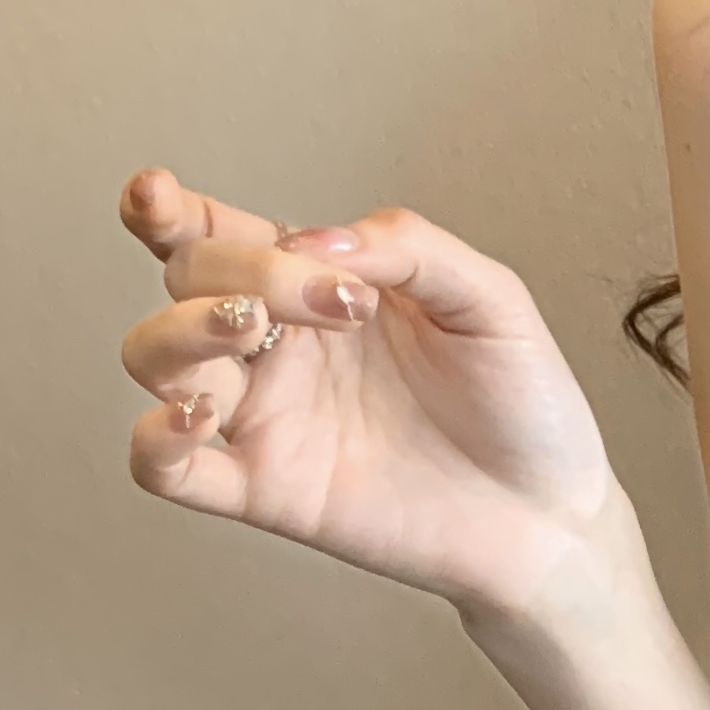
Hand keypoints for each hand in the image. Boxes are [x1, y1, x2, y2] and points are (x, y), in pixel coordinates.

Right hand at [117, 169, 619, 615]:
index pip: (217, 235)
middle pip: (187, 281)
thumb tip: (315, 239)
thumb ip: (408, 248)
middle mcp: (280, 350)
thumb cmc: (524, 408)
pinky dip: (154, 439)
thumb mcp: (490, 302)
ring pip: (153, 358)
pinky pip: (166, 468)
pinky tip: (193, 416)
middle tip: (339, 302)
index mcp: (318, 290)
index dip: (168, 209)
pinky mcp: (268, 491)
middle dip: (241, 270)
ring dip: (181, 330)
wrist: (555, 514)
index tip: (160, 195)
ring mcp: (266, 420)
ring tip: (249, 328)